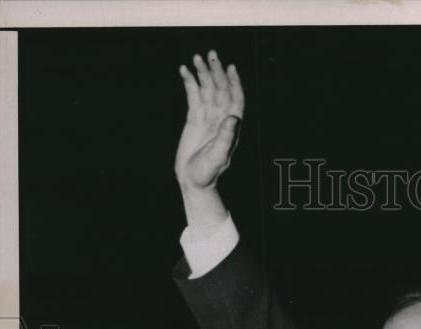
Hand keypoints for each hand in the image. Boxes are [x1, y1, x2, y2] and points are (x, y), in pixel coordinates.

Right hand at [175, 50, 244, 191]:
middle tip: (210, 55)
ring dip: (202, 73)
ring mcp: (207, 117)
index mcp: (230, 126)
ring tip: (196, 58)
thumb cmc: (208, 173)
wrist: (193, 180)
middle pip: (220, 90)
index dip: (234, 83)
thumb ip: (226, 138)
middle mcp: (221, 118)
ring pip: (206, 90)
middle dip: (216, 72)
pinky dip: (189, 83)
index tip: (230, 68)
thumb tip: (233, 117)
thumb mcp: (218, 157)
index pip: (236, 99)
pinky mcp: (194, 118)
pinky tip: (184, 71)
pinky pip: (193, 96)